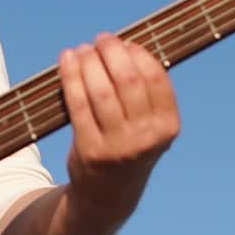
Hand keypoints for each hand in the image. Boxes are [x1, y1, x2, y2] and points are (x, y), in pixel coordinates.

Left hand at [59, 32, 180, 224]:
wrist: (107, 195)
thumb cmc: (128, 145)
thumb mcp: (149, 126)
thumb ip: (145, 93)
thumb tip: (124, 44)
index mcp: (168, 127)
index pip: (155, 78)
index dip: (138, 53)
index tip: (125, 42)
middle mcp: (146, 138)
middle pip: (128, 80)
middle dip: (112, 51)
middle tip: (102, 39)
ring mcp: (118, 146)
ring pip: (100, 90)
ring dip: (89, 62)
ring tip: (82, 50)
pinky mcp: (89, 150)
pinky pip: (77, 104)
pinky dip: (71, 76)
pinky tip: (67, 60)